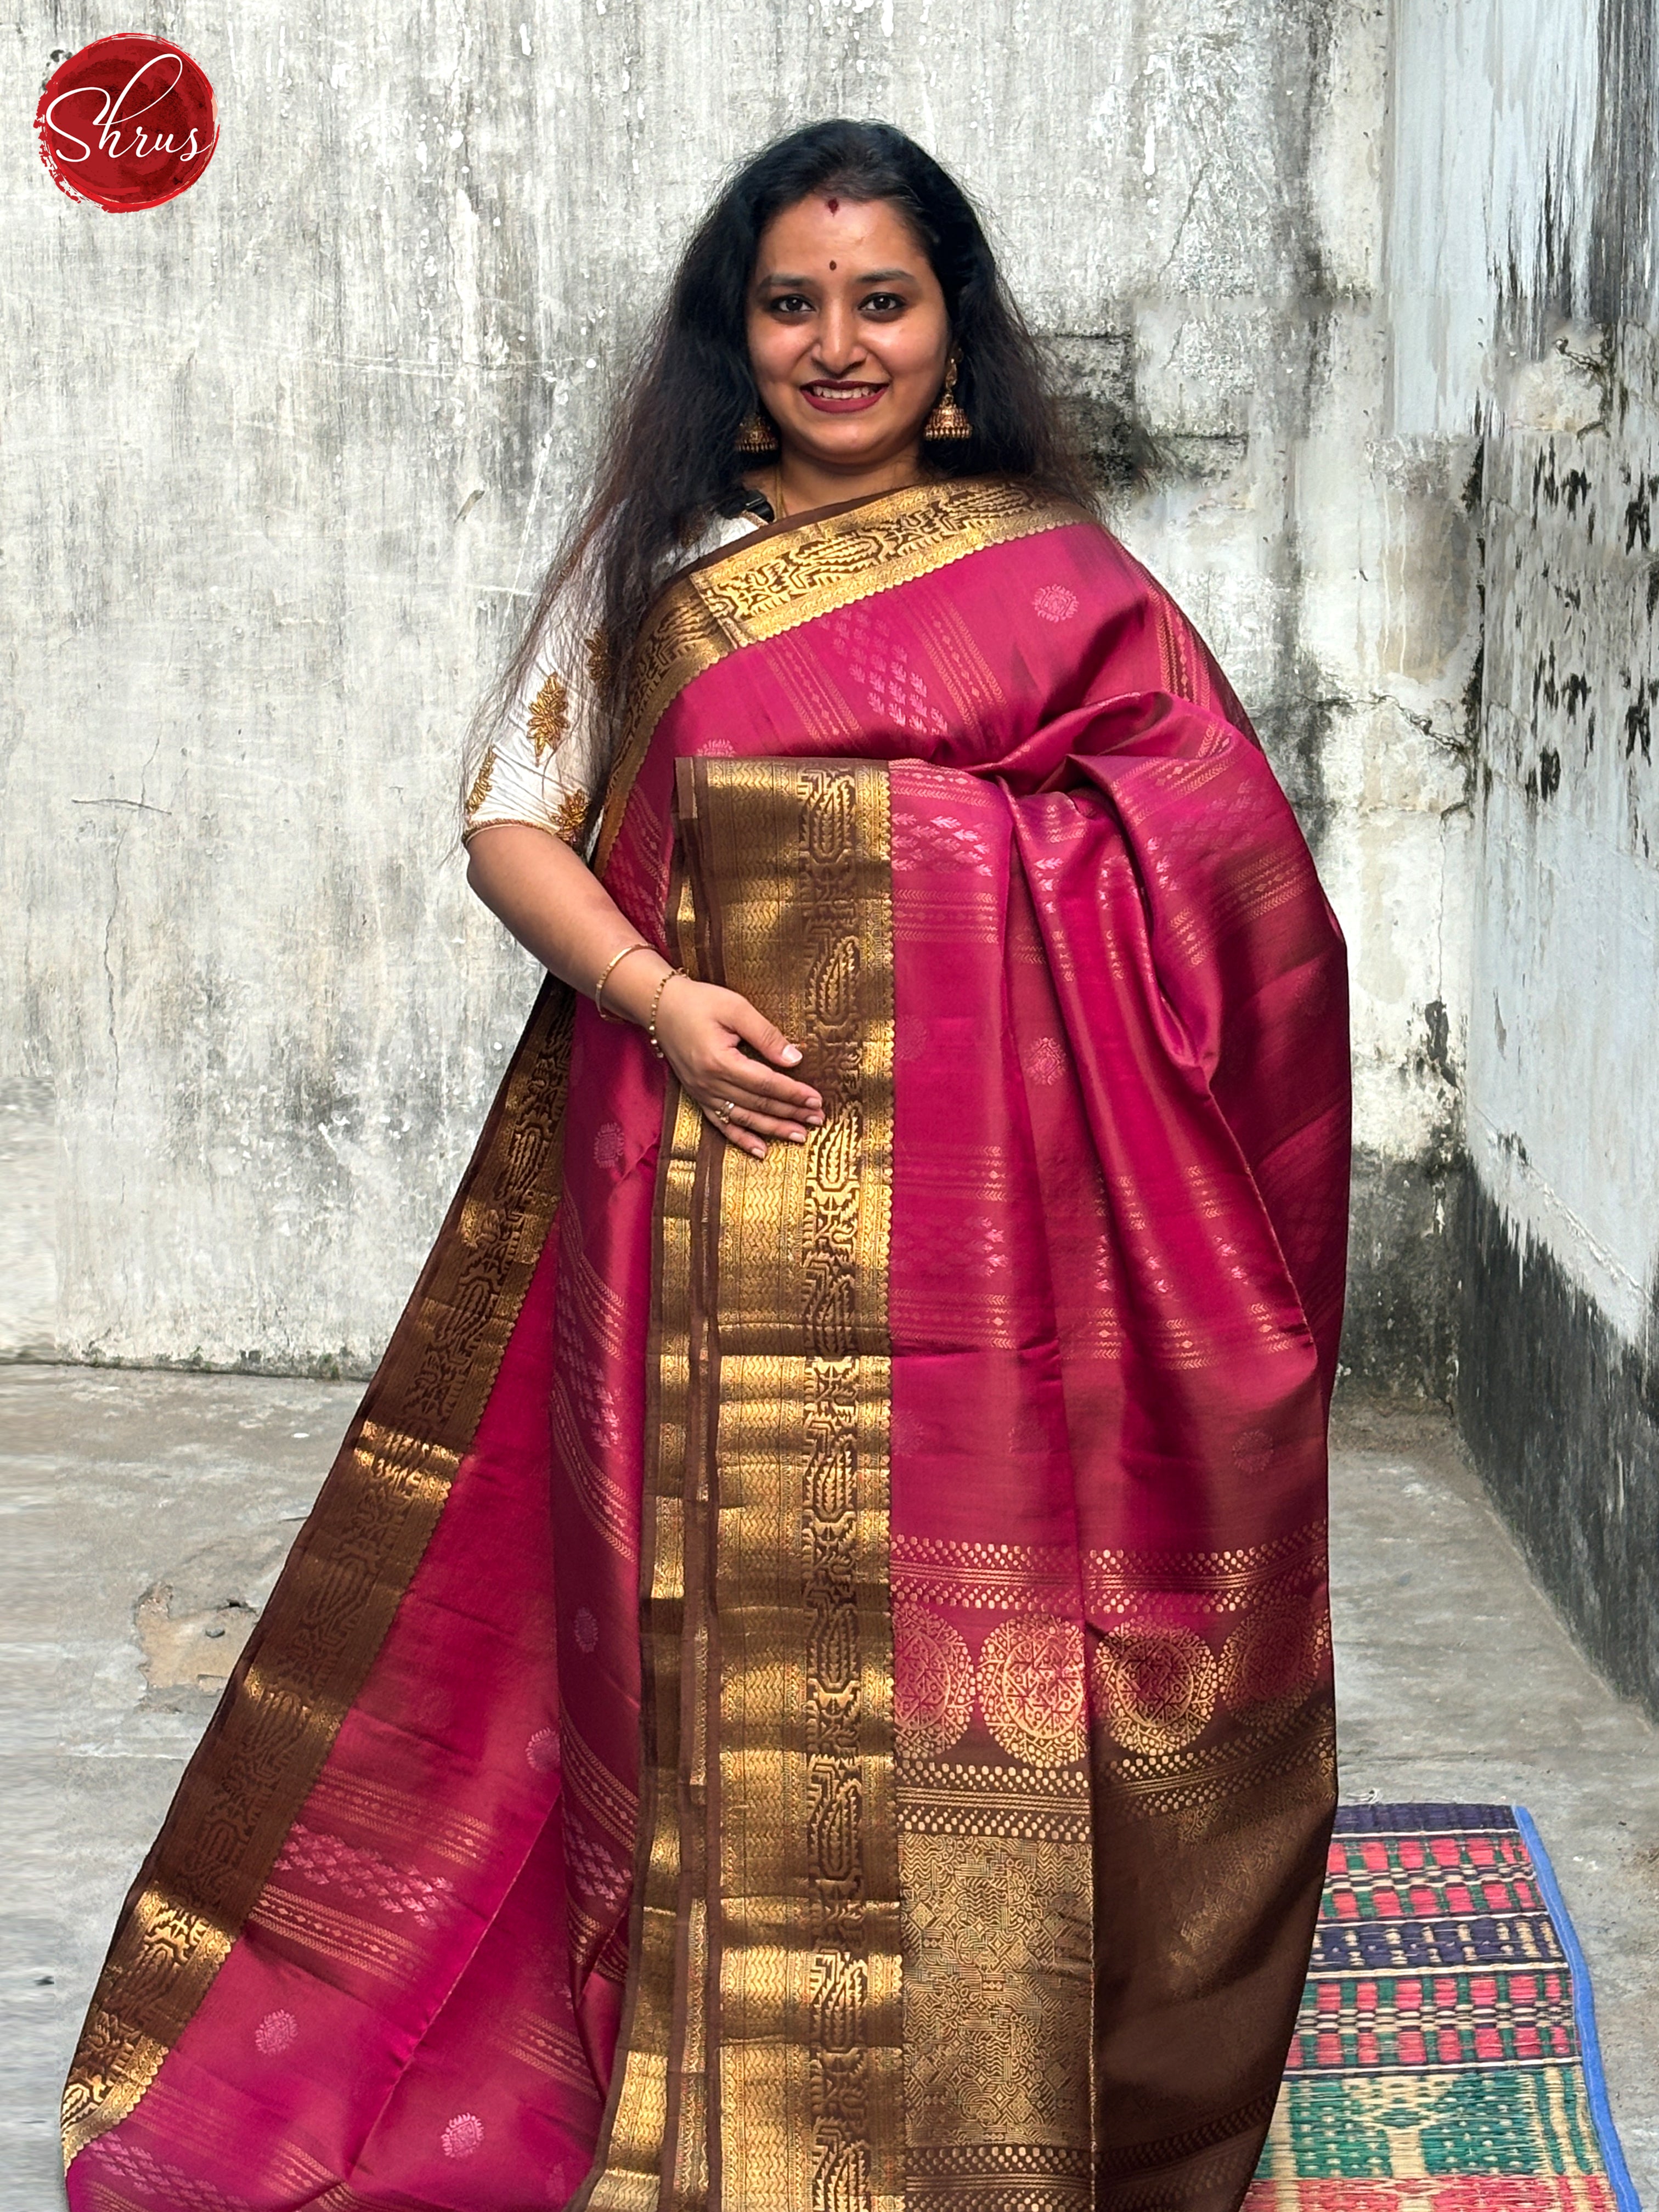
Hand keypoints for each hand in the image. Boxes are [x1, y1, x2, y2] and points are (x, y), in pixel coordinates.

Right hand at [652, 975, 823, 1157]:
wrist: (660, 1007)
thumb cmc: (699, 1002)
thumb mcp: (736, 1008)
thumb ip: (766, 1035)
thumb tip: (795, 1059)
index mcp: (720, 1061)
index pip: (765, 1084)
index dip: (793, 1093)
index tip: (816, 1099)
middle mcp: (710, 1084)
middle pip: (758, 1104)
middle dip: (791, 1113)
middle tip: (818, 1119)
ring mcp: (702, 1093)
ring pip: (744, 1118)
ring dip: (774, 1129)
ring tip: (800, 1136)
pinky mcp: (698, 1096)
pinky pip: (722, 1124)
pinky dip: (742, 1139)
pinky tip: (761, 1151)